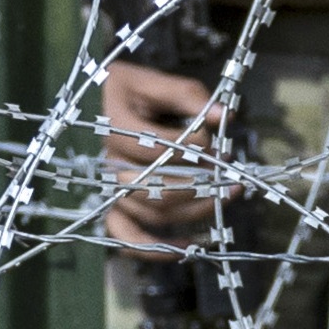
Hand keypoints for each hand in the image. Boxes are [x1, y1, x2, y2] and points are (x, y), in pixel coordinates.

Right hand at [100, 60, 224, 254]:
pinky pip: (128, 236)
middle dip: (200, 184)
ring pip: (153, 214)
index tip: (215, 141)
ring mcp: (110, 187)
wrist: (98, 98)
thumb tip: (224, 117)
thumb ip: (188, 96)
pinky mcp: (116, 204)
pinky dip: (156, 247)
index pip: (157, 147)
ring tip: (227, 194)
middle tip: (230, 174)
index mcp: (113, 128)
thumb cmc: (129, 89)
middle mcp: (108, 162)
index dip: (192, 147)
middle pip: (156, 188)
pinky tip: (189, 243)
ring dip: (195, 209)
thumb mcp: (154, 81)